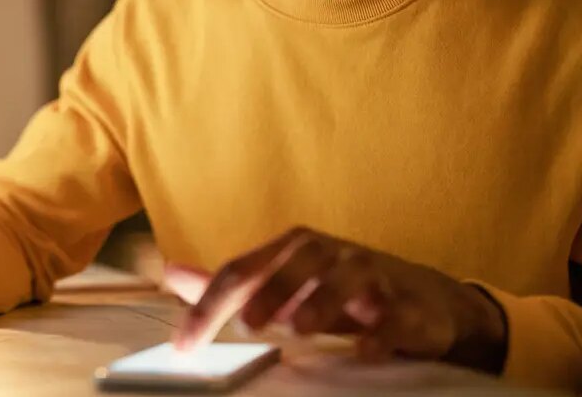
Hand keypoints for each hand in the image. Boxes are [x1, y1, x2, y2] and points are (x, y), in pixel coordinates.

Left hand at [169, 227, 506, 372]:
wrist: (427, 301)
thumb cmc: (341, 292)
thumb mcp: (283, 285)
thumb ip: (232, 284)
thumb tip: (172, 274)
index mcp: (293, 248)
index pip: (242, 270)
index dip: (210, 303)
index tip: (185, 343)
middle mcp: (331, 253)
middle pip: (297, 262)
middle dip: (272, 291)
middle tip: (249, 323)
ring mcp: (373, 275)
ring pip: (348, 278)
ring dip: (323, 302)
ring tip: (300, 328)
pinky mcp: (409, 305)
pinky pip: (395, 315)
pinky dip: (381, 332)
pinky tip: (364, 351)